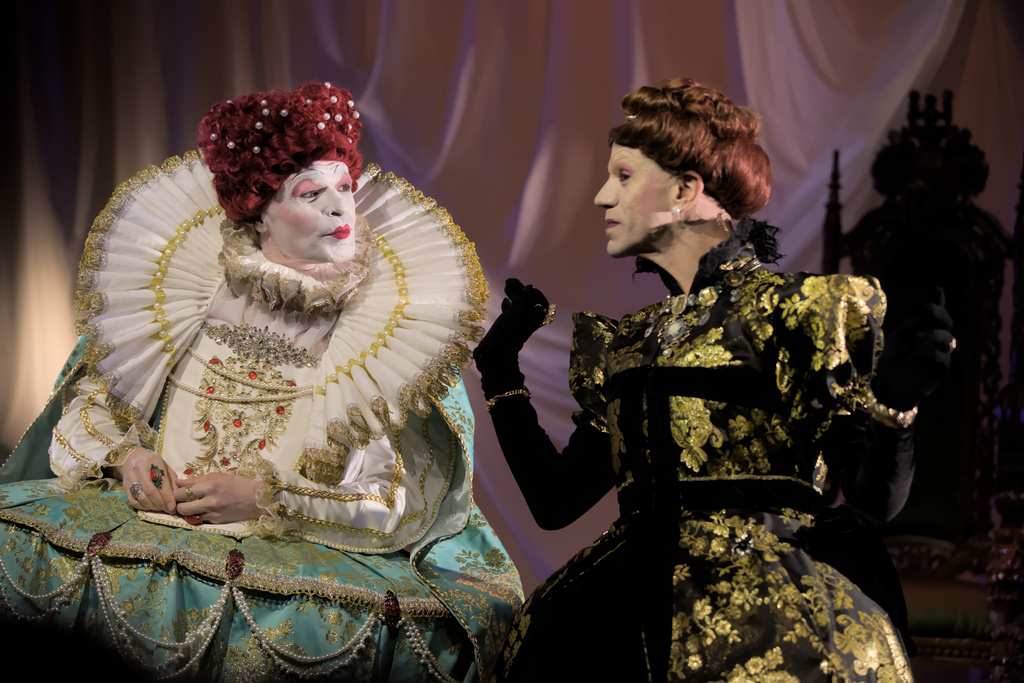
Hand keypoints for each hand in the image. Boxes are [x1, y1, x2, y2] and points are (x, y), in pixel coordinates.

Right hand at [117, 446, 178, 513]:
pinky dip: (144, 507)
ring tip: (161, 509)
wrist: (132, 459)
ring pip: (141, 497)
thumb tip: (178, 496)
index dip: (167, 496)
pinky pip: (134, 501)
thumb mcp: (165, 467)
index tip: (173, 507)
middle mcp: (140, 469)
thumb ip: (172, 481)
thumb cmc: (153, 464)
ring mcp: (130, 478)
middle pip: (150, 491)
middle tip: (168, 510)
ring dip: (153, 507)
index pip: (161, 482)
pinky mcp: (124, 487)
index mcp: (153, 462)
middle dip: (161, 504)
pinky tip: (151, 507)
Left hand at [174, 473, 265, 523]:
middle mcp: (210, 500)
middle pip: (181, 507)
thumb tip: (178, 482)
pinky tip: (204, 509)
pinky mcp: (216, 521)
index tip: (178, 491)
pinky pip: (200, 519)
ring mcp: (213, 513)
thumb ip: (196, 480)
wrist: (255, 499)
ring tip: (191, 505)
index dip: (176, 492)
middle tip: (181, 500)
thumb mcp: (217, 476)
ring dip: (187, 511)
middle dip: (178, 504)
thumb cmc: (237, 484)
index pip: (182, 492)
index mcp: (210, 485)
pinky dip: (199, 514)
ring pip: (189, 515)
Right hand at [473, 278, 549, 370]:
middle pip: (529, 301)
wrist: (493, 353)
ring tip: (506, 287)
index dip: (532, 292)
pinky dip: (509, 305)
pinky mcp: (509, 326)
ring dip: (514, 295)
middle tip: (510, 283)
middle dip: (521, 291)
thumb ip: (520, 300)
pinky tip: (505, 301)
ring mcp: (519, 324)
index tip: (523, 288)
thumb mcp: (514, 315)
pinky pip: (512, 312)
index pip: (539, 301)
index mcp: (534, 319)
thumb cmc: (506, 334)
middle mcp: (529, 321)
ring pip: (520, 305)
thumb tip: (524, 289)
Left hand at [873, 287, 953, 409]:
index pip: (935, 315)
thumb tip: (927, 309)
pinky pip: (943, 360)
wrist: (880, 388)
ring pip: (947, 341)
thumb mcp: (896, 338)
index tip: (937, 289)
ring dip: (933, 335)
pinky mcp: (938, 375)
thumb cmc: (885, 361)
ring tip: (918, 337)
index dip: (939, 302)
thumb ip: (912, 324)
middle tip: (927, 308)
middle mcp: (933, 343)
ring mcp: (938, 358)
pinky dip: (933, 354)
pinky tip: (920, 353)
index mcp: (923, 331)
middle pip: (946, 325)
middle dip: (939, 314)